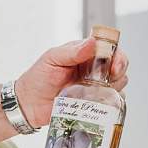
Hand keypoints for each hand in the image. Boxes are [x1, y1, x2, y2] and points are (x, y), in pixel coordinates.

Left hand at [14, 37, 128, 126]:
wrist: (28, 104)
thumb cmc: (37, 78)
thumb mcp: (51, 59)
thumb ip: (71, 52)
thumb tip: (92, 42)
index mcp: (84, 53)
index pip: (108, 48)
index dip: (116, 54)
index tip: (114, 63)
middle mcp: (93, 68)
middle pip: (119, 65)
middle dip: (119, 70)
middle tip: (110, 78)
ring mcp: (95, 86)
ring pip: (119, 83)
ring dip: (114, 86)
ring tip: (96, 91)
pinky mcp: (94, 102)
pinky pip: (111, 101)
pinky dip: (110, 101)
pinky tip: (97, 102)